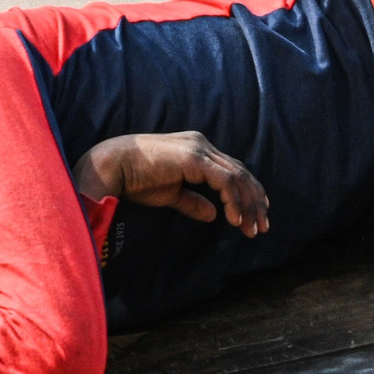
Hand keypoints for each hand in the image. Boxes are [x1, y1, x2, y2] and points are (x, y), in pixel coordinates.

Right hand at [73, 132, 269, 235]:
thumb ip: (193, 201)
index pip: (233, 170)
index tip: (258, 213)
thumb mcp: (171, 193)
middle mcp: (202, 145)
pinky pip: (224, 181)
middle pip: (240, 173)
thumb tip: (213, 215)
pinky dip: (234, 201)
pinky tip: (235, 220)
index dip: (249, 191)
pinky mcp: (194, 158)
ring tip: (251, 228)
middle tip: (262, 226)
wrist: (111, 166)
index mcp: (197, 149)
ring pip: (237, 177)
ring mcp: (199, 149)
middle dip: (254, 201)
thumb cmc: (135, 179)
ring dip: (248, 204)